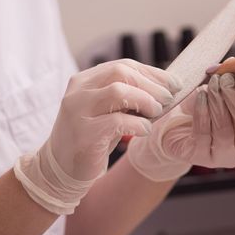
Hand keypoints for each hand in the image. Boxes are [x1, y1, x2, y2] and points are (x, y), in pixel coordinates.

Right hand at [14, 59, 181, 213]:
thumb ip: (127, 96)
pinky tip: (145, 129)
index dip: (152, 73)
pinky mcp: (83, 134)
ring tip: (156, 113)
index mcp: (85, 80)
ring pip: (117, 91)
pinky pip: (116, 121)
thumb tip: (164, 88)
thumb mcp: (107, 111)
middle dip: (151, 84)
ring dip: (145, 101)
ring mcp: (77, 111)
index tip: (173, 83)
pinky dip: (137, 124)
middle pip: (120, 73)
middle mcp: (78, 91)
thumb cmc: (92, 137)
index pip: (123, 65)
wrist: (61, 169)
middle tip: (168, 99)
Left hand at [127, 73, 234, 181]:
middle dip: (232, 95)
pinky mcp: (200, 157)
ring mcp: (221, 156)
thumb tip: (232, 62)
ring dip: (217, 102)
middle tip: (224, 77)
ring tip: (212, 83)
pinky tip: (200, 95)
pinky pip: (203, 132)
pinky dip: (202, 111)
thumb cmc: (198, 109)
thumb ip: (228, 81)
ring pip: (223, 128)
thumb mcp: (216, 93)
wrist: (171, 129)